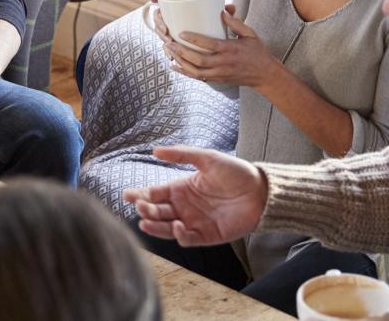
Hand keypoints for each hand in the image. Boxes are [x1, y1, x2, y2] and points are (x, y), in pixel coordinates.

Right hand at [123, 145, 266, 246]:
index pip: (154, 194)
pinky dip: (180, 235)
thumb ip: (181, 154)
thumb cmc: (235, 172)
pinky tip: (177, 226)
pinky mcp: (207, 235)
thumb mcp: (207, 158)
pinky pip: (188, 239)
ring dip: (156, 226)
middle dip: (145, 210)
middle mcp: (183, 207)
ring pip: (167, 228)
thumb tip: (155, 150)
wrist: (261, 191)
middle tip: (139, 207)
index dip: (140, 195)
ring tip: (146, 221)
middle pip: (157, 212)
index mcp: (180, 189)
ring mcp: (194, 222)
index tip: (127, 194)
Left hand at [164, 5, 281, 88]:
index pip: (210, 45)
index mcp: (231, 50)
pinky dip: (185, 72)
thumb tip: (222, 11)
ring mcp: (220, 74)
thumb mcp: (250, 35)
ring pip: (196, 71)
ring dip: (180, 62)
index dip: (195, 40)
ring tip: (168, 52)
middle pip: (199, 60)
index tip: (181, 33)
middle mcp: (224, 63)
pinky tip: (174, 65)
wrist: (265, 75)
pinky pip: (198, 78)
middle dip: (181, 52)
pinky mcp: (217, 80)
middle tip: (169, 43)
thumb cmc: (257, 52)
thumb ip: (236, 23)